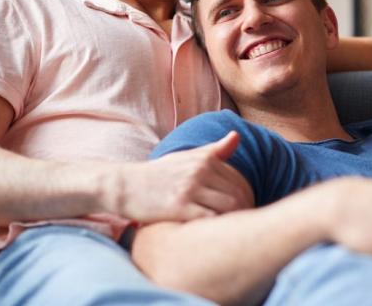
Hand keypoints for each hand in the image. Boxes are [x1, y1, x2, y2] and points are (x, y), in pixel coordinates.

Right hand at [110, 131, 253, 222]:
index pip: (240, 182)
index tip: (246, 212)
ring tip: (232, 233)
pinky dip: (218, 228)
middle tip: (243, 226)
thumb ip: (213, 150)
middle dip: (245, 211)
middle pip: (238, 194)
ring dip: (235, 221)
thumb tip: (237, 136)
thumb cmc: (157, 174)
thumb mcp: (185, 157)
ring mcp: (190, 189)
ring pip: (229, 207)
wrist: (123, 186)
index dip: (248, 199)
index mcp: (204, 160)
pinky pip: (210, 219)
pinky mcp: (179, 207)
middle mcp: (199, 172)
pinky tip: (215, 236)